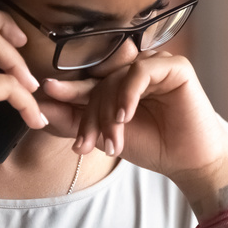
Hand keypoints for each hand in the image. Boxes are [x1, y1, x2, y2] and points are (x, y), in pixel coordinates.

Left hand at [38, 52, 227, 198]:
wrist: (188, 162)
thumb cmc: (152, 146)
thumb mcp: (105, 135)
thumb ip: (75, 120)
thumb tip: (39, 107)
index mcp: (120, 81)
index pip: (89, 82)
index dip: (68, 93)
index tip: (44, 97)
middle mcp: (136, 69)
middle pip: (100, 81)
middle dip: (90, 115)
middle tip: (85, 145)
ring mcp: (156, 64)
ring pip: (117, 77)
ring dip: (109, 111)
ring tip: (111, 140)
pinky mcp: (175, 66)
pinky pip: (141, 71)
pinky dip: (128, 93)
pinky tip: (125, 116)